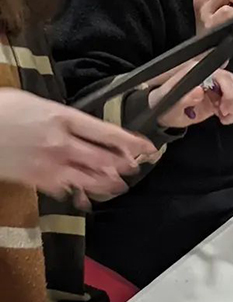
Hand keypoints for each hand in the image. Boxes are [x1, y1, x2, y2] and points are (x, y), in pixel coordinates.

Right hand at [0, 88, 151, 199]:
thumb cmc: (1, 110)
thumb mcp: (35, 103)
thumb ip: (61, 117)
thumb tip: (79, 126)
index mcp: (62, 117)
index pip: (107, 132)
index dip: (131, 142)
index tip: (148, 147)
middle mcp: (61, 142)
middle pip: (104, 158)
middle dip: (123, 165)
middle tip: (134, 168)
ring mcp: (49, 163)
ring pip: (89, 178)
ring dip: (107, 183)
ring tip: (118, 186)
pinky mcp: (36, 179)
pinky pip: (65, 190)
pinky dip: (78, 195)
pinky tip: (85, 198)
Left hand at [148, 67, 232, 127]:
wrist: (163, 115)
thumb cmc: (164, 107)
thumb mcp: (169, 106)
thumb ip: (183, 98)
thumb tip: (199, 91)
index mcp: (198, 72)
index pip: (223, 76)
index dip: (229, 93)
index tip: (223, 109)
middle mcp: (210, 76)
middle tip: (223, 114)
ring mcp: (217, 87)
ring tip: (223, 117)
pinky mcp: (221, 97)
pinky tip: (224, 118)